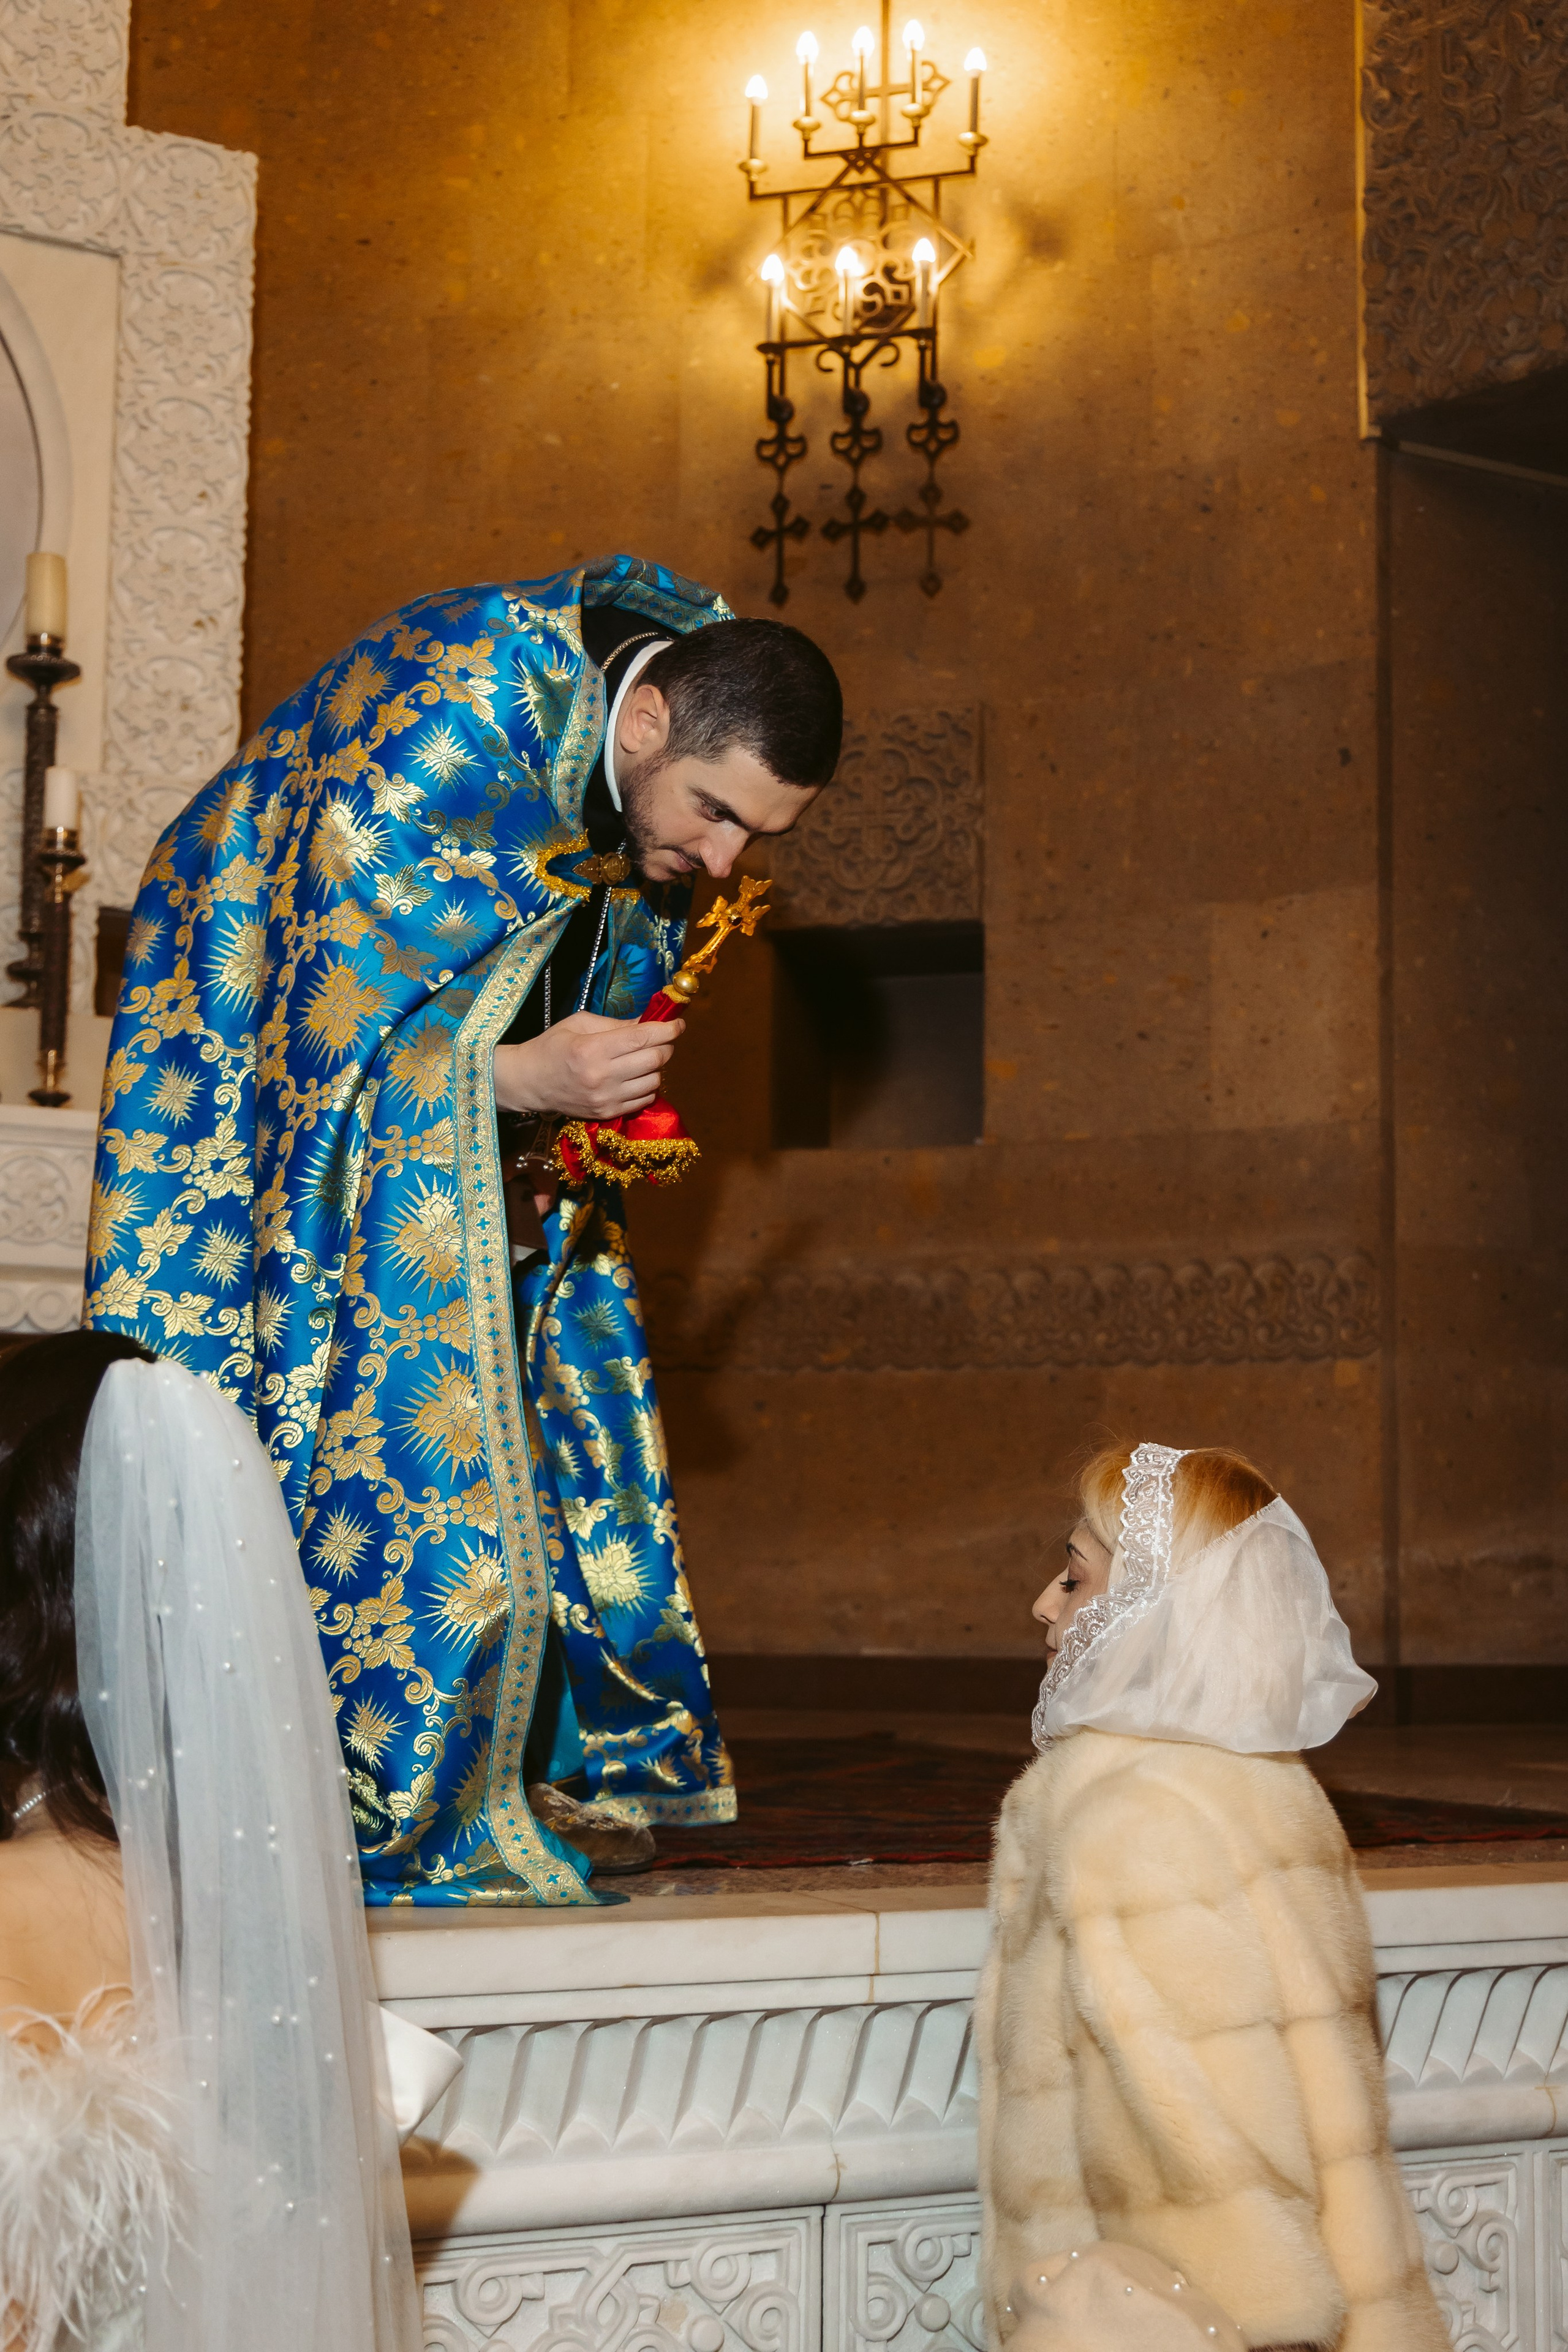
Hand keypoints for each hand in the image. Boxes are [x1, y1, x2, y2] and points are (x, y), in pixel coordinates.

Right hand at [494, 1010, 683, 1121]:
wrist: (529, 1082)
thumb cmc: (552, 1046)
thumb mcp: (580, 1024)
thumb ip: (616, 1024)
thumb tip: (649, 1022)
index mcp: (593, 1049)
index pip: (643, 1038)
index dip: (667, 1029)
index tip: (678, 1024)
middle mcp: (602, 1076)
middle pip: (654, 1060)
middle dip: (666, 1046)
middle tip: (662, 1039)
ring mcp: (606, 1099)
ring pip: (654, 1081)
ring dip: (656, 1067)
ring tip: (644, 1058)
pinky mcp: (608, 1114)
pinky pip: (645, 1099)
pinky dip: (648, 1086)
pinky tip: (635, 1077)